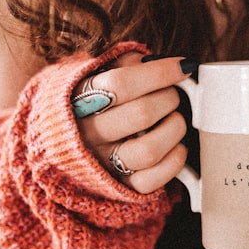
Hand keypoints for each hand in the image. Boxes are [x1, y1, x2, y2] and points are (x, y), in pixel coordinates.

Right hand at [72, 53, 195, 193]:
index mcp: (79, 100)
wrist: (65, 142)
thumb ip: (126, 64)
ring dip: (175, 129)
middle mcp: (87, 135)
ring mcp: (102, 164)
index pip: (121, 82)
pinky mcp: (119, 187)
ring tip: (175, 119)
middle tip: (173, 94)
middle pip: (141, 114)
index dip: (159, 72)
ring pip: (149, 150)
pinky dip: (174, 161)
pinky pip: (152, 181)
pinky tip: (176, 147)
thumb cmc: (93, 101)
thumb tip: (159, 62)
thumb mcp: (99, 74)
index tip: (183, 67)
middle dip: (169, 98)